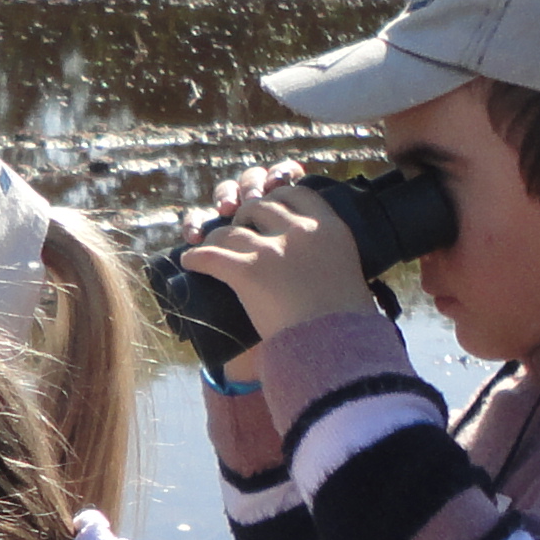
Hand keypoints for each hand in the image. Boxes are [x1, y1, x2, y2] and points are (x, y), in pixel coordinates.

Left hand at [177, 165, 373, 370]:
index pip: (298, 193)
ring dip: (216, 236)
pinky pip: (212, 255)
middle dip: (245, 214)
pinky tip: (189, 260)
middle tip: (237, 227)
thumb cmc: (346, 322)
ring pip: (232, 230)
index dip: (277, 196)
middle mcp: (301, 231)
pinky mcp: (248, 271)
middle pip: (261, 206)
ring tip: (208, 245)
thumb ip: (331, 256)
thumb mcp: (349, 273)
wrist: (337, 346)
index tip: (269, 205)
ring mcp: (272, 249)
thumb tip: (317, 258)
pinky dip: (197, 257)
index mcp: (330, 227)